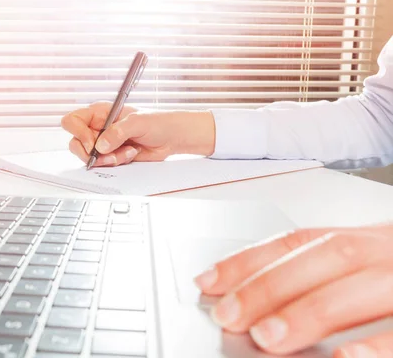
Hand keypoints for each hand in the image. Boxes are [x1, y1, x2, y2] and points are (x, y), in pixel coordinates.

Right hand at [60, 101, 215, 166]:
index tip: (93, 143)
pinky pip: (103, 165)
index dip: (78, 133)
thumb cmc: (158, 122)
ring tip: (127, 152)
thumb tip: (101, 144)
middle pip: (76, 143)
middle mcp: (98, 128)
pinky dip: (116, 163)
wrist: (171, 138)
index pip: (73, 120)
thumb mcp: (138, 122)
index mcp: (100, 113)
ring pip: (89, 157)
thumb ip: (118, 131)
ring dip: (107, 159)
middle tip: (108, 155)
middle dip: (91, 153)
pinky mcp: (111, 156)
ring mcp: (104, 143)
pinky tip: (130, 154)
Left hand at [194, 225, 392, 356]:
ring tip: (269, 338)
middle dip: (273, 285)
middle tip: (230, 315)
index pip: (299, 240)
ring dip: (312, 312)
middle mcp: (390, 249)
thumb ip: (320, 277)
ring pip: (364, 286)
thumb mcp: (367, 266)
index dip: (251, 258)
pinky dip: (379, 345)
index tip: (209, 281)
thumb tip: (251, 300)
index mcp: (367, 238)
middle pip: (327, 257)